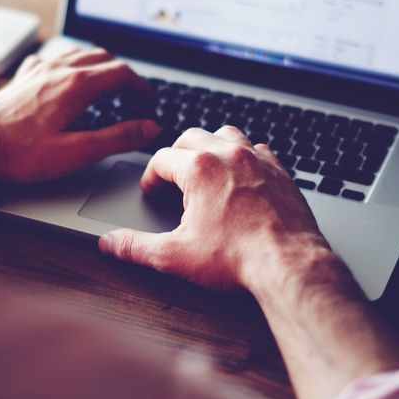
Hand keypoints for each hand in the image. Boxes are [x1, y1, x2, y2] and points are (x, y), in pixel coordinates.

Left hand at [0, 47, 158, 205]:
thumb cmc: (19, 154)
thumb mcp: (77, 152)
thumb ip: (117, 138)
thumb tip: (148, 128)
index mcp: (76, 85)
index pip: (122, 73)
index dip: (142, 86)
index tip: (149, 100)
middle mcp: (57, 69)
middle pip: (103, 58)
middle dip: (124, 75)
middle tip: (133, 96)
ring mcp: (37, 70)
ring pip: (79, 53)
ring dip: (100, 66)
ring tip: (109, 86)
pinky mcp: (22, 77)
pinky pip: (54, 58)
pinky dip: (72, 64)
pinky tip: (68, 78)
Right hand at [98, 125, 331, 290]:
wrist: (288, 264)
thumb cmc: (236, 258)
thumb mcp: (175, 255)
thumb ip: (136, 246)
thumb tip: (109, 243)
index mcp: (199, 168)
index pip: (161, 159)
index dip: (150, 176)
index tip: (151, 190)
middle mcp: (229, 155)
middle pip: (192, 136)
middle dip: (177, 153)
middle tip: (172, 175)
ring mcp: (258, 160)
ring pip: (227, 134)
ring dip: (212, 145)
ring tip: (205, 166)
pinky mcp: (281, 172)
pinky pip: (259, 149)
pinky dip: (246, 156)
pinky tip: (242, 175)